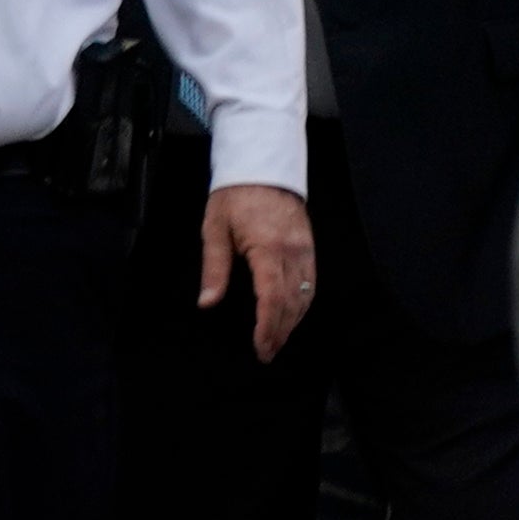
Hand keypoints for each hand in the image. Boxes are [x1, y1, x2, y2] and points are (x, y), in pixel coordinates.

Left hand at [197, 183, 321, 362]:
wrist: (262, 165)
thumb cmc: (235, 195)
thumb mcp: (215, 229)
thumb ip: (214, 268)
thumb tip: (207, 302)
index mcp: (267, 249)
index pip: (271, 299)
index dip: (267, 328)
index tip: (261, 348)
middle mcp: (292, 252)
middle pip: (291, 303)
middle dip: (280, 332)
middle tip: (267, 353)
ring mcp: (304, 249)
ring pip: (305, 295)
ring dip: (293, 322)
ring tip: (278, 341)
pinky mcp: (309, 246)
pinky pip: (311, 282)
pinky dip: (303, 303)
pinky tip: (293, 315)